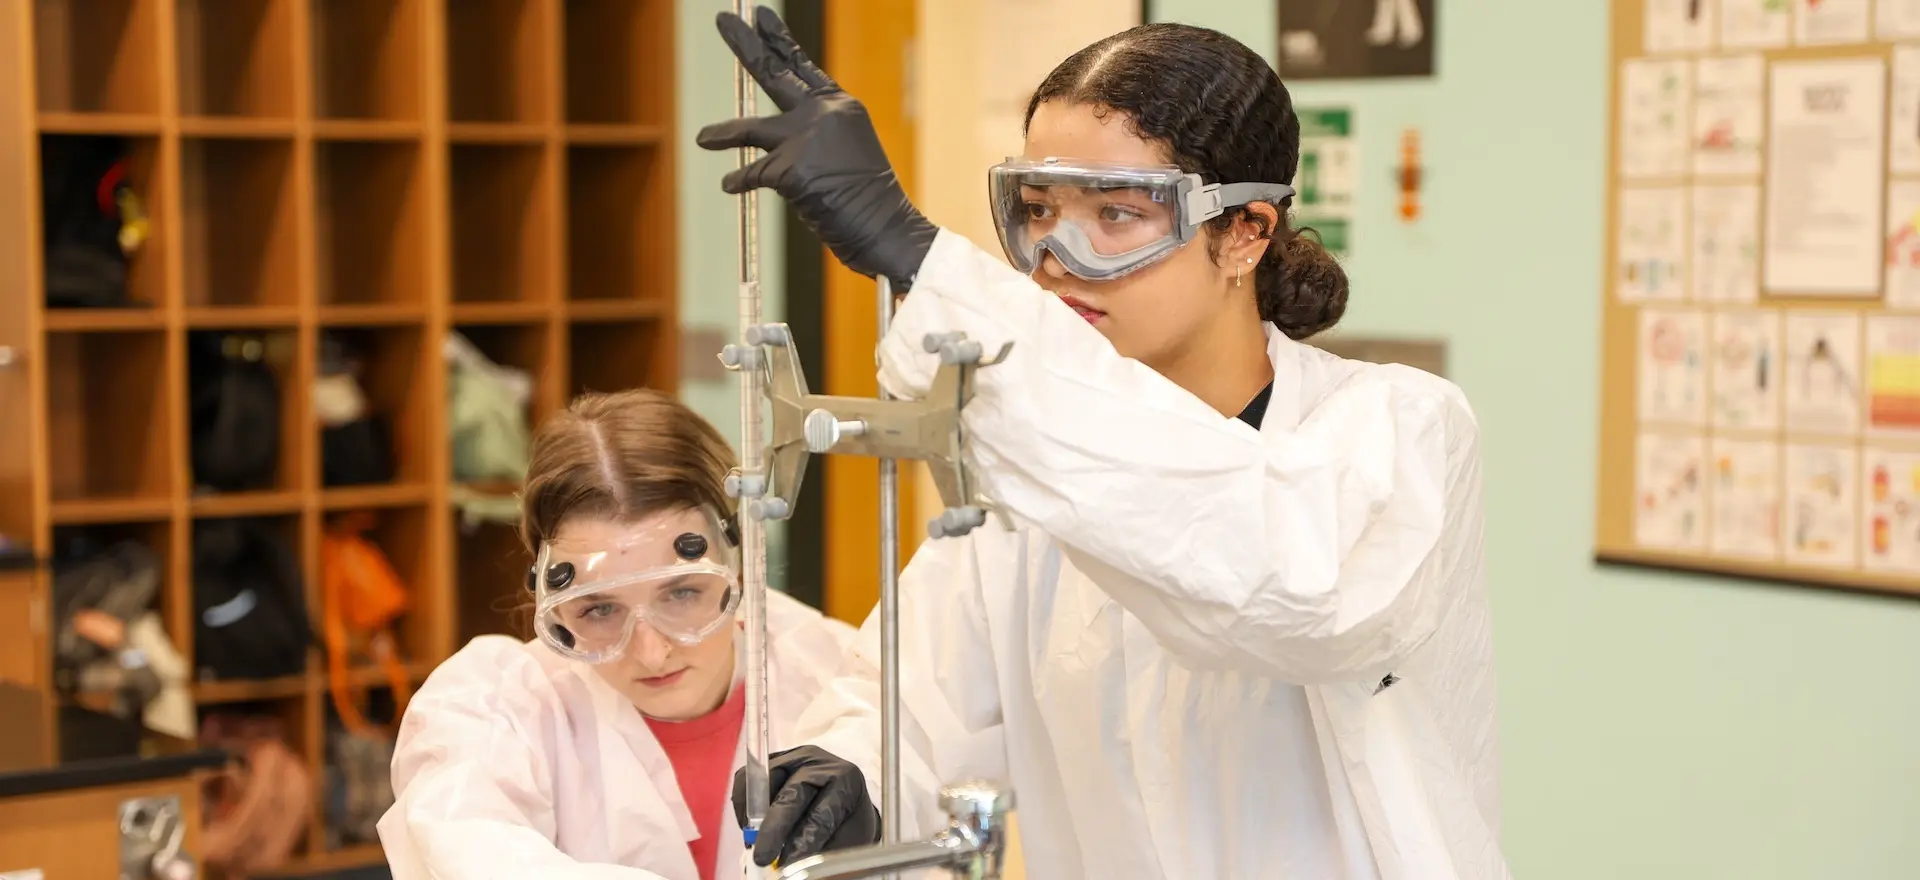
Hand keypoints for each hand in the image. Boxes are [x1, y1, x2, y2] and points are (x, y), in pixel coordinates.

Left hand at [696, 7, 937, 291]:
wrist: (886, 229)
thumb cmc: (867, 200)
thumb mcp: (845, 154)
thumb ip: (813, 136)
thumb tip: (767, 141)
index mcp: (841, 107)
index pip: (802, 66)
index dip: (778, 40)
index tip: (760, 16)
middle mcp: (824, 114)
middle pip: (774, 74)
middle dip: (745, 45)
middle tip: (724, 19)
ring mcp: (806, 138)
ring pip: (750, 129)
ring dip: (722, 133)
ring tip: (701, 138)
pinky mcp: (790, 168)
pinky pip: (753, 173)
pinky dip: (739, 182)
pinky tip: (730, 185)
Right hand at [731, 745, 880, 866]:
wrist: (841, 808)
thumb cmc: (844, 828)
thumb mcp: (845, 843)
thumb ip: (822, 854)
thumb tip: (791, 866)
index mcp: (846, 781)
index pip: (822, 812)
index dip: (803, 841)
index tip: (790, 863)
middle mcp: (819, 763)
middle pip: (791, 794)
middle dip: (774, 829)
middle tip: (762, 857)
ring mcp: (793, 758)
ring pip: (764, 785)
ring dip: (756, 818)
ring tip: (757, 843)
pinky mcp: (771, 762)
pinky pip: (746, 782)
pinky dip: (744, 808)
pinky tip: (752, 828)